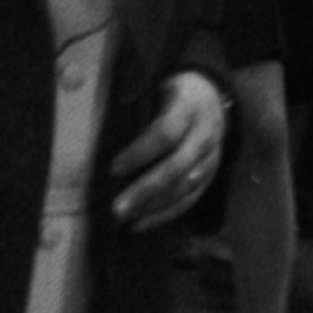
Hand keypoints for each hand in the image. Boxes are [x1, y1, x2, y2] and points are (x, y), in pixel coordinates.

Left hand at [106, 71, 230, 231]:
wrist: (212, 99)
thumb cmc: (171, 94)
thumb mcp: (158, 89)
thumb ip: (138, 108)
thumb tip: (100, 138)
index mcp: (189, 108)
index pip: (166, 134)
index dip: (140, 153)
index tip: (113, 169)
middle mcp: (204, 136)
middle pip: (176, 168)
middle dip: (145, 190)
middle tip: (116, 208)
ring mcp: (210, 160)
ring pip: (183, 189)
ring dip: (153, 207)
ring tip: (124, 219)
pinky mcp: (209, 178)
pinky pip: (188, 201)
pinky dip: (163, 215)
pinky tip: (139, 224)